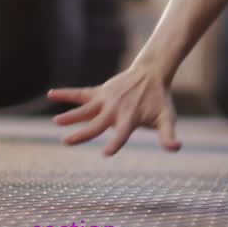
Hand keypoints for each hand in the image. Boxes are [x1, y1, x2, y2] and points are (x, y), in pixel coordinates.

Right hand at [47, 63, 181, 156]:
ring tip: (55, 122)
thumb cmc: (159, 100)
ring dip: (71, 115)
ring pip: (85, 109)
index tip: (106, 153)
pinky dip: (66, 93)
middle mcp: (115, 109)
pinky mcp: (100, 92)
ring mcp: (106, 99)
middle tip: (66, 141)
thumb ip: (168, 135)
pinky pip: (81, 93)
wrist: (152, 73)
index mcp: (130, 119)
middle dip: (83, 133)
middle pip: (97, 124)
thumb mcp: (167, 118)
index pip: (122, 134)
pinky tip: (51, 93)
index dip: (115, 143)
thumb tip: (176, 148)